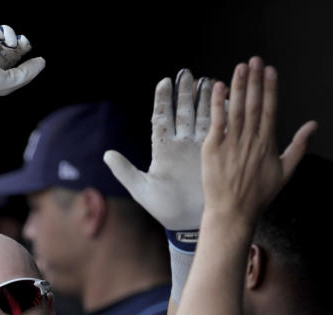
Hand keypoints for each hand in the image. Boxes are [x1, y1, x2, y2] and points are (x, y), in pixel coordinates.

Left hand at [104, 69, 212, 230]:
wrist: (188, 223)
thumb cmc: (164, 208)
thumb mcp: (141, 189)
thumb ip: (125, 171)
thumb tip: (107, 154)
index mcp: (162, 149)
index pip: (161, 118)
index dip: (163, 100)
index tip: (165, 82)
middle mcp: (180, 145)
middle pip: (182, 112)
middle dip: (184, 93)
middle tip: (187, 73)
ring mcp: (197, 148)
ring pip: (201, 117)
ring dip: (204, 99)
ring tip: (207, 80)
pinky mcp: (213, 155)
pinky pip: (217, 131)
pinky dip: (221, 116)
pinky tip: (226, 100)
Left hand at [200, 57, 315, 224]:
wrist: (232, 212)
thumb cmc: (259, 194)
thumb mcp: (285, 171)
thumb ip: (299, 146)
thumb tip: (313, 125)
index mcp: (268, 143)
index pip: (270, 109)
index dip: (271, 88)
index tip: (271, 70)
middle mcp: (250, 140)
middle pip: (254, 104)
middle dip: (255, 80)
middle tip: (256, 59)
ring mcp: (231, 143)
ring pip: (236, 108)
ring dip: (239, 86)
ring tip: (241, 67)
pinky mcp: (213, 148)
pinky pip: (216, 121)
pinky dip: (218, 103)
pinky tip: (219, 86)